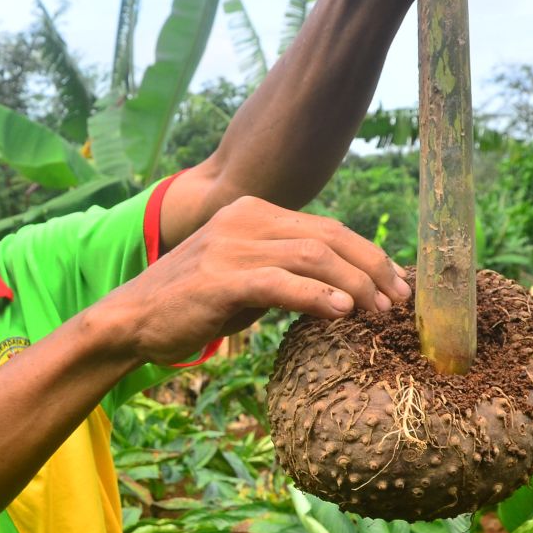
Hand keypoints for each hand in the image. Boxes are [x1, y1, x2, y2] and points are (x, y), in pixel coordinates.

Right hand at [104, 196, 412, 365]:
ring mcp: (232, 246)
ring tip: (379, 311)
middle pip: (329, 237)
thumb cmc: (192, 303)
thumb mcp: (246, 277)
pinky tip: (342, 312)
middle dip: (372, 268)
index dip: (368, 255)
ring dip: (355, 284)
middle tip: (399, 301)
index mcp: (253, 213)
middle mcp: (245, 220)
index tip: (396, 284)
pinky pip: (281, 283)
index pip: (327, 228)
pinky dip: (317, 296)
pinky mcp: (221, 278)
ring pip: (313, 257)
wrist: (132, 318)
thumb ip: (287, 272)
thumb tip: (342, 292)